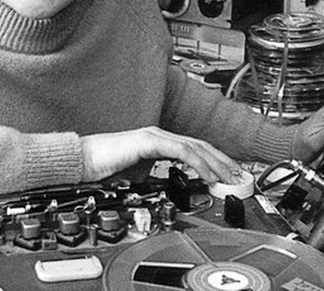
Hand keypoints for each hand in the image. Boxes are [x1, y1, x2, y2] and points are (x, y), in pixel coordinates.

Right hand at [81, 126, 245, 184]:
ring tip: (229, 178)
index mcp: (158, 142)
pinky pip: (182, 151)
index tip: (228, 175)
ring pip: (195, 147)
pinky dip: (199, 163)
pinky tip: (208, 175)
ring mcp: (155, 136)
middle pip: (200, 145)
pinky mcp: (149, 141)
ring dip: (216, 163)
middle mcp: (159, 135)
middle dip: (223, 161)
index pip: (193, 148)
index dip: (214, 160)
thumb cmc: (104, 168)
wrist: (83, 162)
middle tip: (239, 176)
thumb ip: (155, 176)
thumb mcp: (137, 175)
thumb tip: (170, 187)